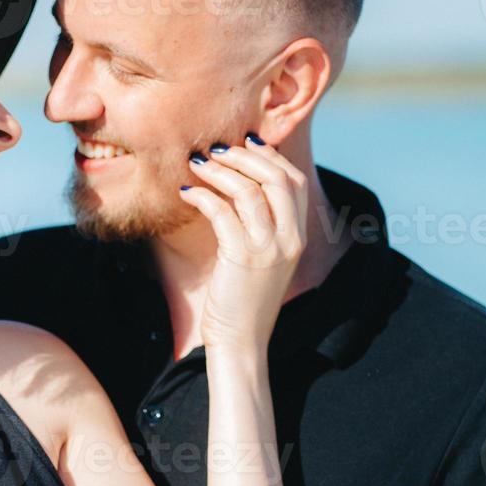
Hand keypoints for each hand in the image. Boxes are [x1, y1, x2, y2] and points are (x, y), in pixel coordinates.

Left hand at [178, 134, 306, 351]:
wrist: (241, 342)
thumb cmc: (244, 299)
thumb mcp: (263, 258)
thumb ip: (262, 225)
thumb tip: (240, 185)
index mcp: (298, 236)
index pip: (294, 181)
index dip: (269, 156)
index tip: (243, 144)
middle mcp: (290, 239)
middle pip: (276, 178)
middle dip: (244, 156)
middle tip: (215, 150)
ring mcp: (269, 249)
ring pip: (249, 191)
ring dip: (220, 171)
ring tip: (196, 164)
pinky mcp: (242, 258)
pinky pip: (223, 212)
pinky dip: (203, 195)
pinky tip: (186, 192)